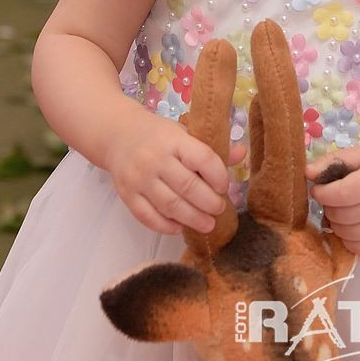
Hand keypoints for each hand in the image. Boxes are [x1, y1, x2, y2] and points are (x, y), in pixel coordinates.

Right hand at [106, 112, 246, 235]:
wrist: (118, 135)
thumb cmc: (158, 135)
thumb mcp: (184, 133)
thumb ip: (210, 147)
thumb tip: (241, 154)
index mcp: (173, 140)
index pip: (202, 158)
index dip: (218, 175)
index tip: (225, 187)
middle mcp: (155, 158)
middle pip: (187, 186)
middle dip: (209, 202)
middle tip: (220, 209)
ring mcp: (139, 178)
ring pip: (170, 205)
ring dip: (192, 219)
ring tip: (208, 224)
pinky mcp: (126, 195)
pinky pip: (148, 216)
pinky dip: (166, 226)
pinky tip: (180, 227)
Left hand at [304, 144, 359, 256]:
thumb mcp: (358, 154)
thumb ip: (331, 161)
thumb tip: (307, 173)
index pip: (343, 194)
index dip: (323, 194)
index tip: (317, 189)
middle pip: (343, 216)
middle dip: (328, 207)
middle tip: (331, 198)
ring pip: (347, 234)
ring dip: (336, 223)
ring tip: (340, 210)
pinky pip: (358, 248)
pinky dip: (347, 239)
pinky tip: (349, 224)